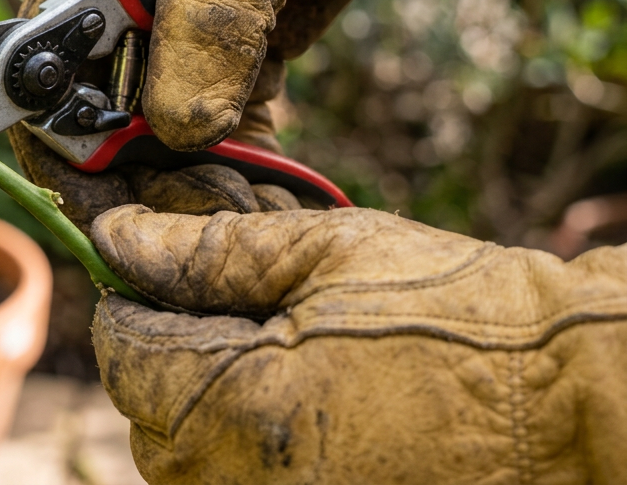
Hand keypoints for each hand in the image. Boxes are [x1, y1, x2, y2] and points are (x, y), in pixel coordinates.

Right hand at [11, 0, 464, 224]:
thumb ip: (204, 28)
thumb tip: (182, 132)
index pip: (35, 92)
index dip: (65, 154)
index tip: (117, 210)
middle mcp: (107, 28)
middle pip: (99, 136)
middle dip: (148, 186)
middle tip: (212, 219)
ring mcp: (166, 52)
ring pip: (163, 150)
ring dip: (201, 189)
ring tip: (254, 219)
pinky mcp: (222, 70)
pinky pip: (220, 140)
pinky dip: (244, 173)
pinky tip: (276, 201)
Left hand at [91, 204, 626, 482]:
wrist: (582, 400)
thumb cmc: (466, 317)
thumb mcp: (328, 254)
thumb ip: (207, 250)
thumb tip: (118, 237)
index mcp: (241, 405)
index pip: (124, 353)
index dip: (129, 298)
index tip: (151, 266)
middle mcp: (247, 481)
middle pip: (147, 418)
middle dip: (166, 354)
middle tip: (224, 306)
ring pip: (188, 462)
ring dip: (202, 402)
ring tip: (271, 350)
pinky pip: (240, 482)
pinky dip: (245, 442)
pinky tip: (296, 397)